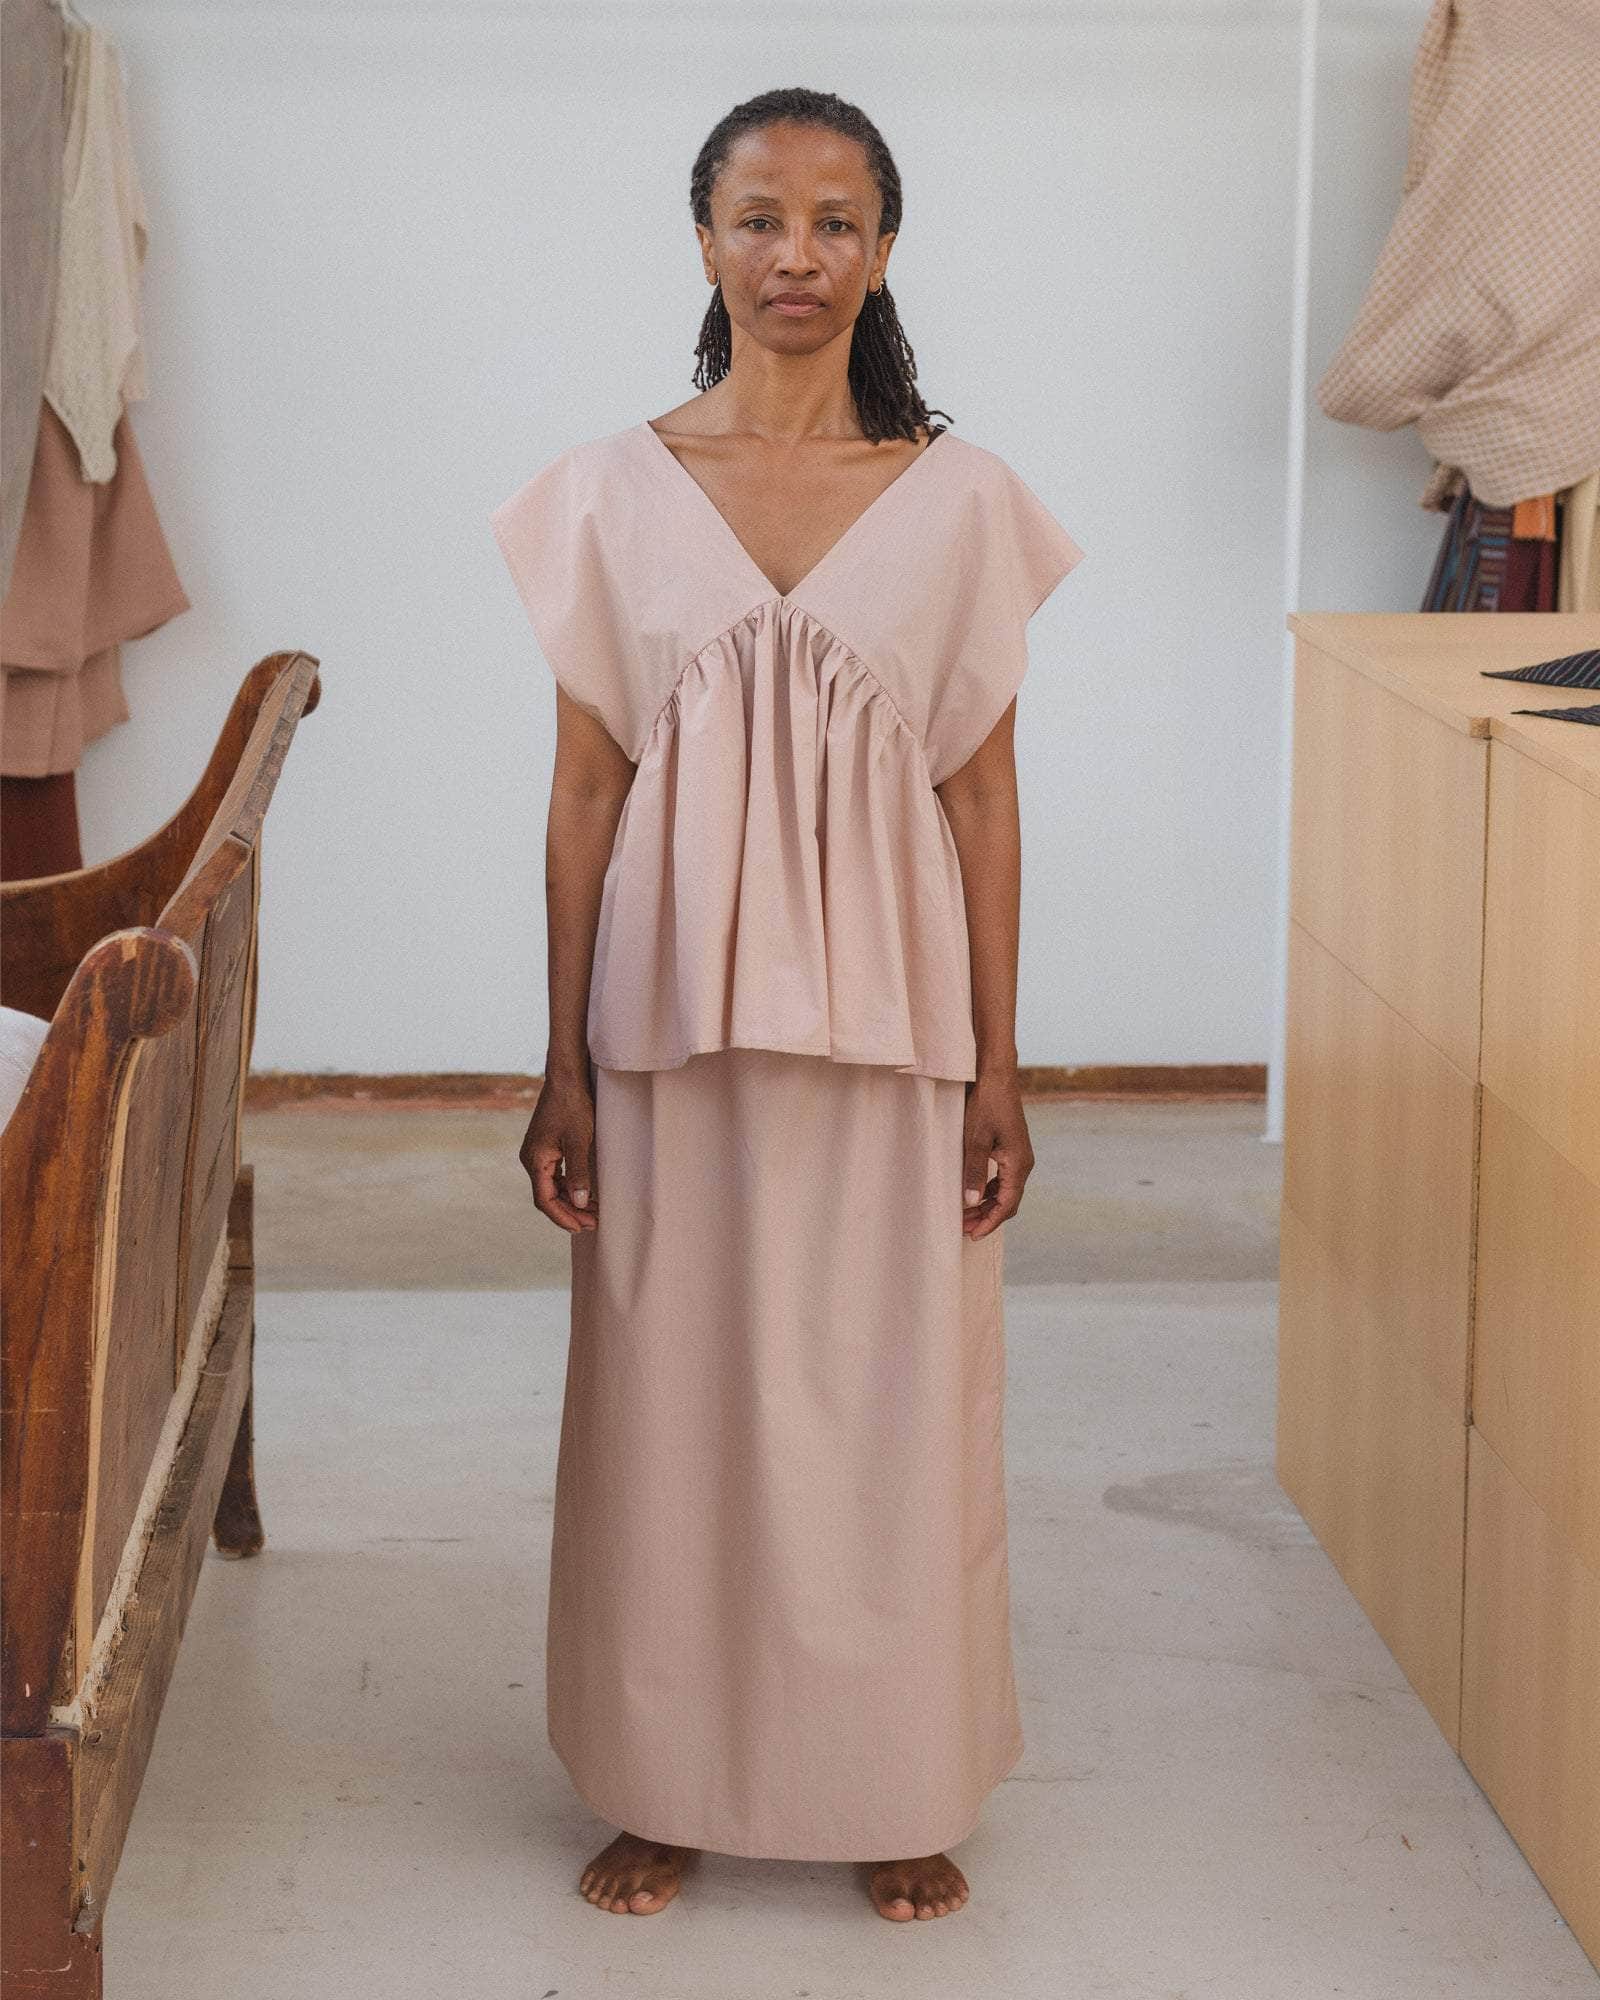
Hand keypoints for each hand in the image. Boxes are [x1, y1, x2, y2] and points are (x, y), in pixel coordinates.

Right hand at [522, 1071, 597, 1232]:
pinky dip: (568, 1187)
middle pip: (547, 1197)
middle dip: (569, 1212)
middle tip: (592, 1224)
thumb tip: (580, 1203)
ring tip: (592, 1213)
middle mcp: (531, 1159)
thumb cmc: (573, 1106)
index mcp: (535, 1160)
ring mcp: (537, 1153)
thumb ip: (579, 1173)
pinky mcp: (545, 1147)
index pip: (545, 1200)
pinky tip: (584, 1193)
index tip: (582, 1227)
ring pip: (551, 1187)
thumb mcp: (579, 1141)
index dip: (563, 1217)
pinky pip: (554, 1176)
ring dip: (570, 1201)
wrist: (566, 1078)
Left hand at [961, 1070, 1033, 1239]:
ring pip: (1005, 1191)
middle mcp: (1023, 1163)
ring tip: (965, 1215)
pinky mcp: (1012, 1149)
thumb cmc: (986, 1104)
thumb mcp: (975, 1139)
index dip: (990, 1222)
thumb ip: (974, 1172)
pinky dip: (988, 1190)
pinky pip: (1003, 1179)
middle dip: (987, 1217)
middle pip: (1008, 1201)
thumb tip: (970, 1202)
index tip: (972, 1235)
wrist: (997, 1077)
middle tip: (964, 1228)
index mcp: (1018, 1164)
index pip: (1007, 1205)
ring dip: (986, 1205)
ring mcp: (1019, 1156)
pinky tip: (973, 1194)